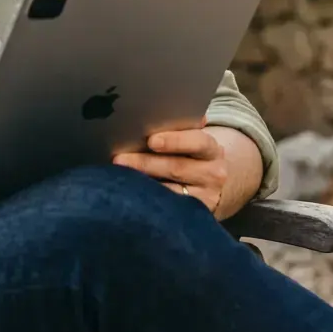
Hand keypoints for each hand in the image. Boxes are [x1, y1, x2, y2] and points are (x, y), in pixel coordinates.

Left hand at [113, 123, 228, 216]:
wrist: (212, 182)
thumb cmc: (191, 153)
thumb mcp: (193, 140)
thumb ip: (178, 130)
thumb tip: (148, 117)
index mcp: (211, 149)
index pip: (197, 142)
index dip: (174, 141)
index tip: (151, 141)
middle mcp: (213, 173)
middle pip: (176, 167)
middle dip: (145, 163)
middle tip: (119, 159)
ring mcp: (206, 197)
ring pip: (170, 191)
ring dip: (142, 184)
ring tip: (119, 178)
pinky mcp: (195, 215)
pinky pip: (168, 209)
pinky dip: (149, 202)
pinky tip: (131, 196)